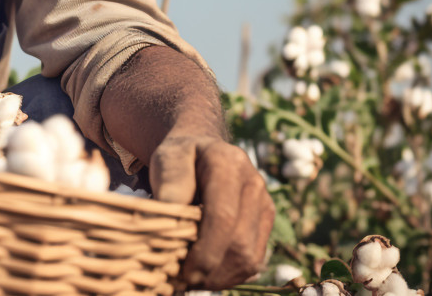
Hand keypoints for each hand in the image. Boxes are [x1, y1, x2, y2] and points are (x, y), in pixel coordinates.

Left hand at [149, 135, 274, 289]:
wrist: (201, 150)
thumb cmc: (179, 158)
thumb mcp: (166, 159)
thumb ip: (169, 184)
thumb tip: (171, 215)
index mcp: (229, 163)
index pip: (223, 216)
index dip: (204, 250)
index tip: (181, 271)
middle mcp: (253, 182)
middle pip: (239, 242)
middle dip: (210, 269)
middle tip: (181, 280)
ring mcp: (264, 203)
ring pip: (249, 256)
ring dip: (219, 277)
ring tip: (192, 279)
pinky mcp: (265, 222)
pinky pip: (254, 261)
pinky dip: (229, 275)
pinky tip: (207, 274)